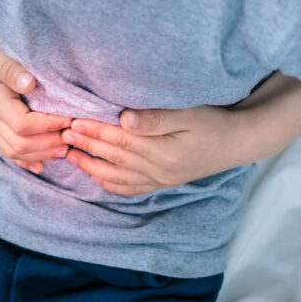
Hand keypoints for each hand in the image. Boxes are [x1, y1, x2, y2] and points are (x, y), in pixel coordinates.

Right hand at [0, 20, 70, 173]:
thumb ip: (9, 67)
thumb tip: (30, 83)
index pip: (23, 125)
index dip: (49, 125)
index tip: (70, 118)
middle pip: (20, 144)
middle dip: (49, 144)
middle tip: (73, 136)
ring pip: (13, 151)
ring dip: (41, 154)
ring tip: (65, 148)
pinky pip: (5, 149)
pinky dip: (24, 160)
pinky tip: (41, 165)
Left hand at [62, 106, 253, 195]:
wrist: (237, 143)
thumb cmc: (213, 121)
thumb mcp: (190, 113)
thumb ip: (157, 117)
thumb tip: (125, 119)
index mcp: (165, 151)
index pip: (122, 140)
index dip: (96, 130)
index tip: (74, 120)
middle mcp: (160, 171)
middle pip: (116, 157)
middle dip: (87, 145)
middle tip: (63, 134)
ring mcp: (161, 180)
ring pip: (118, 176)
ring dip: (92, 166)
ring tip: (70, 155)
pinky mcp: (162, 183)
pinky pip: (131, 188)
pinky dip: (110, 184)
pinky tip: (95, 176)